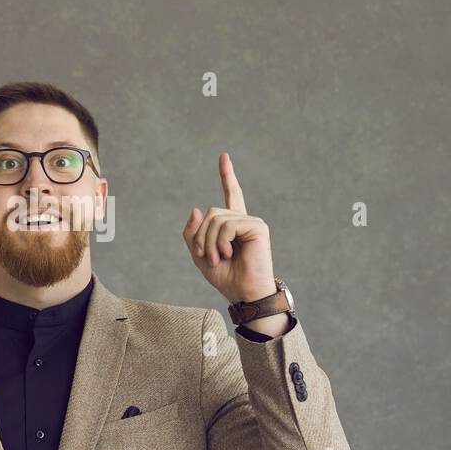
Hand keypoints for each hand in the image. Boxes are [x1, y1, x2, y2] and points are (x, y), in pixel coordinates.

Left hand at [183, 152, 277, 303]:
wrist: (243, 293)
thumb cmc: (225, 277)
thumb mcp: (199, 255)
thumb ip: (193, 233)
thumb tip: (196, 209)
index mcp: (232, 224)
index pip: (230, 194)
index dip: (227, 175)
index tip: (224, 156)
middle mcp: (243, 219)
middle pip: (210, 213)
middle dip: (201, 237)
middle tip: (208, 257)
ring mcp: (251, 222)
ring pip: (216, 218)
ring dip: (209, 242)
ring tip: (219, 258)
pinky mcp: (258, 227)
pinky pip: (227, 225)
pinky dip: (220, 242)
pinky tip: (228, 254)